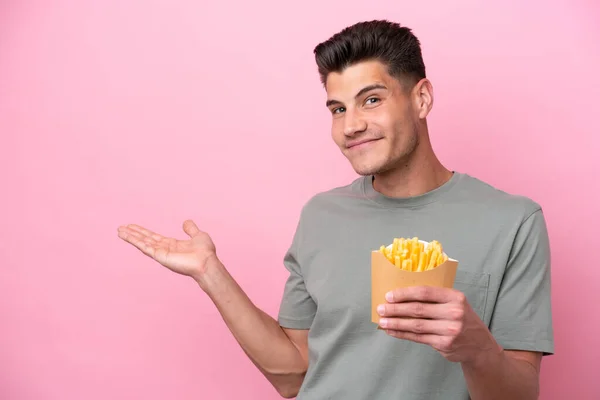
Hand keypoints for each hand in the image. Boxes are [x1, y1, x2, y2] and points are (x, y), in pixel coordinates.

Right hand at [117, 220, 217, 282]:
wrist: (207, 262)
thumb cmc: (205, 252)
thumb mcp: (198, 235)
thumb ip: (190, 229)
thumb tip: (186, 222)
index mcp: (172, 244)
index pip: (153, 236)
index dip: (143, 231)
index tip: (132, 226)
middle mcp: (164, 249)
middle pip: (145, 239)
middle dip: (133, 233)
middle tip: (121, 227)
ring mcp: (161, 253)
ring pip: (142, 242)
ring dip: (130, 236)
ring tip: (119, 230)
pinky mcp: (159, 256)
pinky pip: (144, 246)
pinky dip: (134, 241)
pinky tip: (126, 236)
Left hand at [377, 286, 500, 364]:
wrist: (479, 345)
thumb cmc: (461, 319)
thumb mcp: (455, 303)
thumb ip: (435, 299)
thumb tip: (401, 296)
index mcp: (455, 297)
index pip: (425, 292)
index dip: (405, 293)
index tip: (389, 295)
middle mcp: (454, 313)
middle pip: (418, 309)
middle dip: (396, 309)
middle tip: (381, 308)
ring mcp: (449, 330)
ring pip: (416, 325)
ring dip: (396, 322)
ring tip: (382, 321)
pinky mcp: (444, 344)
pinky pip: (418, 337)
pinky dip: (402, 333)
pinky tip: (392, 331)